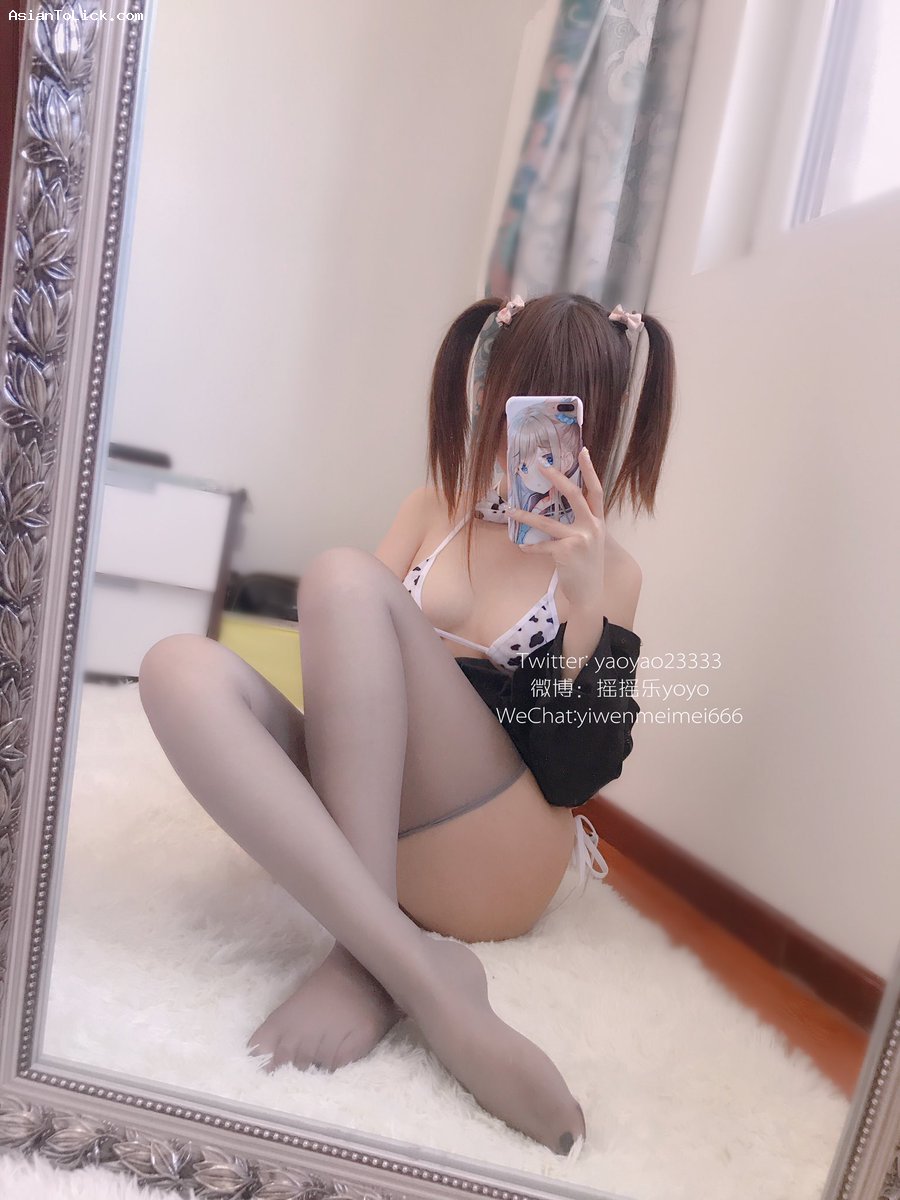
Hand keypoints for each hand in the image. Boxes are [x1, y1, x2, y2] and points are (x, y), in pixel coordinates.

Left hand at [506, 447, 605, 611]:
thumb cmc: (586, 566)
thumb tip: (561, 508)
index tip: (583, 451)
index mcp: (598, 522)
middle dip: (557, 478)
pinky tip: (521, 546)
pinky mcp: (566, 552)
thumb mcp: (591, 541)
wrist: (590, 593)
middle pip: (574, 495)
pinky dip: (530, 547)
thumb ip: (582, 524)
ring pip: (547, 522)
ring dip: (525, 516)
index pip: (596, 490)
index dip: (590, 470)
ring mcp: (580, 539)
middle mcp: (592, 527)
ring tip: (509, 510)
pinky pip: (542, 546)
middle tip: (541, 466)